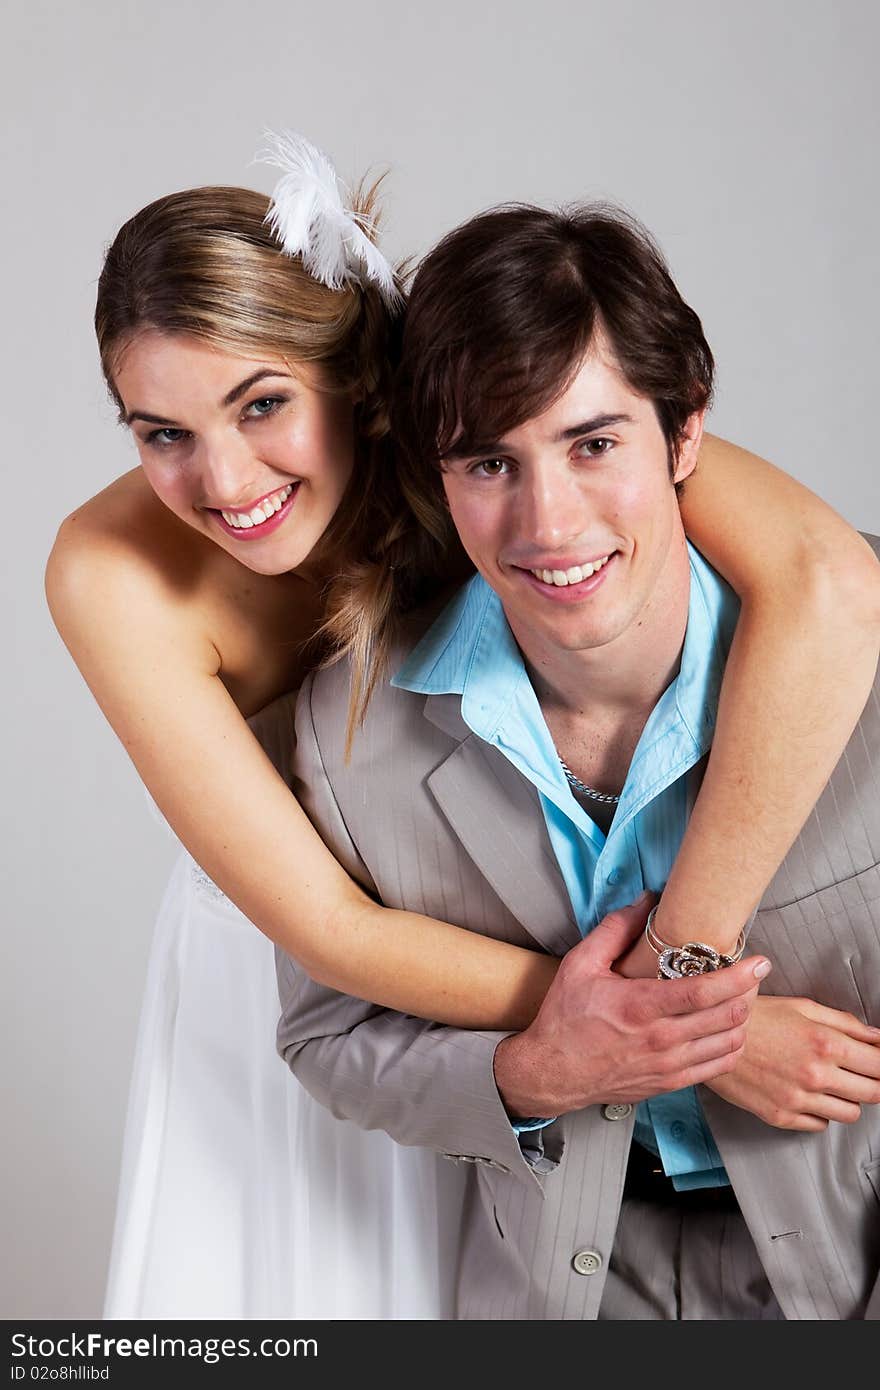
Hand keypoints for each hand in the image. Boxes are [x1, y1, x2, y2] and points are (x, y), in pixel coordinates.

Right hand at [493, 894, 770, 1117]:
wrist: (552, 1073)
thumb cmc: (564, 1019)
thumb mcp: (580, 965)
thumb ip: (614, 930)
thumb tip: (644, 901)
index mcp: (640, 1007)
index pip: (704, 993)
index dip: (739, 976)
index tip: (759, 961)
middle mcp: (660, 1040)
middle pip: (728, 1017)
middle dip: (749, 992)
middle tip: (752, 973)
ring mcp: (668, 1065)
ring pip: (730, 1043)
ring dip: (743, 1018)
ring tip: (741, 998)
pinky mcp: (670, 1083)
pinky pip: (719, 1067)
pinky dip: (732, 1045)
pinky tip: (728, 1029)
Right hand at [706, 995, 879, 1129]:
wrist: (710, 1037)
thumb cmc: (754, 1018)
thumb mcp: (801, 1006)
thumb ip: (844, 1022)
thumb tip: (875, 1036)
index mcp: (824, 1042)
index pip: (879, 1065)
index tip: (879, 1061)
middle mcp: (815, 1074)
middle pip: (873, 1093)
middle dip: (874, 1083)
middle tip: (862, 1072)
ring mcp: (799, 1099)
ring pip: (850, 1114)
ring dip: (849, 1099)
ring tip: (833, 1082)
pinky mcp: (782, 1117)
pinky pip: (821, 1125)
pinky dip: (821, 1112)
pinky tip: (810, 1093)